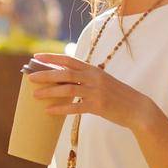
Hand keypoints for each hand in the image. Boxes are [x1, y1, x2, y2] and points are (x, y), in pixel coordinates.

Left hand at [28, 53, 151, 132]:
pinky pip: (75, 107)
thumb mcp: (103, 81)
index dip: (52, 57)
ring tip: (35, 95)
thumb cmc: (118, 95)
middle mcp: (94, 77)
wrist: (137, 108)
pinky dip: (60, 109)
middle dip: (46, 74)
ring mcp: (96, 91)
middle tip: (30, 77)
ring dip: (49, 91)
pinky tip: (49, 111)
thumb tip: (66, 79)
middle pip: (65, 73)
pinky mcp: (98, 106)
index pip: (69, 59)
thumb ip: (87, 78)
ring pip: (67, 89)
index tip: (36, 56)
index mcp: (93, 69)